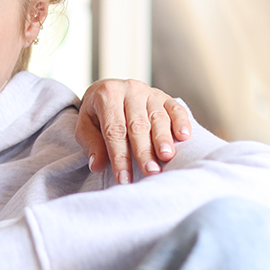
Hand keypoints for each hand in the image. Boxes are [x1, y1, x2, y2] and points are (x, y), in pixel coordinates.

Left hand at [76, 79, 192, 183]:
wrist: (108, 91)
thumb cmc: (97, 114)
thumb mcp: (85, 126)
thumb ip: (91, 144)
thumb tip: (98, 165)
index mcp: (107, 95)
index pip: (114, 130)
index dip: (119, 156)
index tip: (124, 178)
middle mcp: (130, 90)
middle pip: (138, 125)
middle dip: (144, 151)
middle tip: (150, 172)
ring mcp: (149, 92)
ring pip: (158, 117)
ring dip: (163, 139)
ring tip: (166, 157)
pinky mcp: (165, 97)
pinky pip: (176, 108)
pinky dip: (181, 122)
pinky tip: (184, 137)